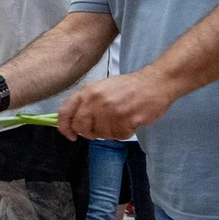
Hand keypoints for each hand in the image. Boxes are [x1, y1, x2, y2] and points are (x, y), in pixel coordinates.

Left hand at [58, 71, 175, 141]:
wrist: (154, 83)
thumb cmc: (128, 87)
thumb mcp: (101, 88)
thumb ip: (85, 103)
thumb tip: (72, 122)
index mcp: (88, 91)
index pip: (65, 112)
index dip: (64, 127)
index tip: (70, 135)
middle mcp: (96, 100)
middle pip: (81, 128)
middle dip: (90, 132)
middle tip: (102, 127)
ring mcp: (110, 110)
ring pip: (101, 134)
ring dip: (111, 132)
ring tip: (120, 119)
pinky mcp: (125, 120)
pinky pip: (118, 136)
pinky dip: (124, 132)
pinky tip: (130, 121)